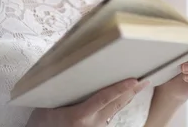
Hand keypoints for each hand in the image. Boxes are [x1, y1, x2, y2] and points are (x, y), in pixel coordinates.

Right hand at [26, 79, 149, 126]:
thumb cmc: (42, 122)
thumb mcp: (47, 105)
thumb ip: (59, 90)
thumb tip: (63, 66)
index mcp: (79, 116)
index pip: (104, 99)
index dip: (119, 88)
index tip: (133, 80)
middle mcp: (92, 124)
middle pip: (116, 105)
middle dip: (132, 91)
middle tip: (145, 79)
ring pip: (115, 110)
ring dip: (128, 97)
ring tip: (139, 85)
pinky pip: (110, 114)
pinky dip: (119, 103)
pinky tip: (124, 97)